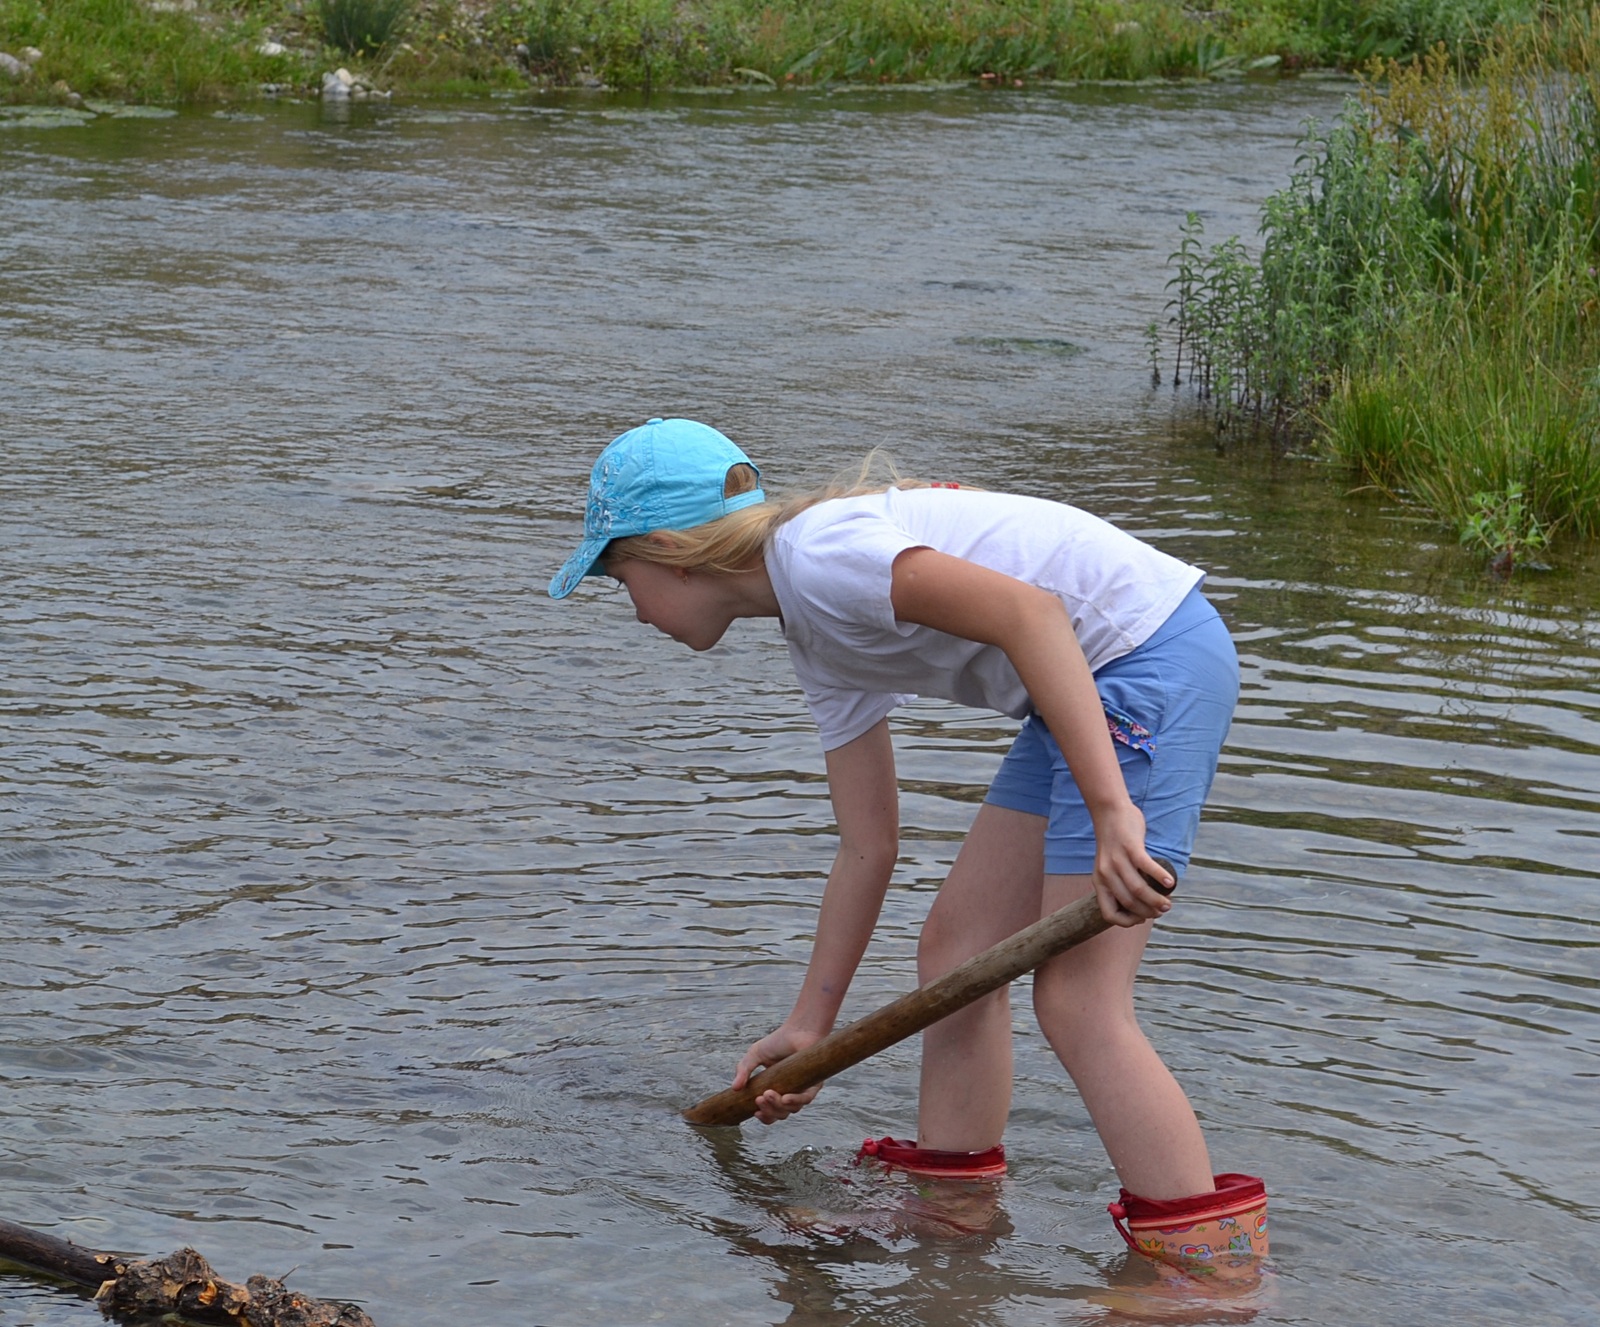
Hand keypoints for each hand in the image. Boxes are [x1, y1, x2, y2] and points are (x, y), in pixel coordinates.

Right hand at [731, 1024, 827, 1124]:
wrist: (798, 1029)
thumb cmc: (778, 1041)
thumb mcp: (754, 1055)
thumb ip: (743, 1070)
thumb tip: (734, 1088)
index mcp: (776, 1090)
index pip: (770, 1112)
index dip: (764, 1116)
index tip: (755, 1112)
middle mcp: (790, 1092)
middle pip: (780, 1114)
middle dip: (768, 1111)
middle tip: (759, 1098)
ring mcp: (802, 1089)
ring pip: (792, 1110)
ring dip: (778, 1106)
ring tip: (768, 1094)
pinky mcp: (814, 1084)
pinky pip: (806, 1099)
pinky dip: (795, 1101)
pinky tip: (785, 1098)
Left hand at [1091, 802, 1173, 926]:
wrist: (1109, 812)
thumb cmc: (1115, 842)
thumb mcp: (1109, 866)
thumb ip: (1120, 882)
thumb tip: (1141, 903)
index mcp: (1099, 882)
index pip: (1109, 913)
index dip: (1127, 921)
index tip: (1142, 919)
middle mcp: (1106, 874)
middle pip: (1129, 903)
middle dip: (1148, 912)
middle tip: (1162, 911)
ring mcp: (1117, 860)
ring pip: (1138, 889)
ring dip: (1156, 900)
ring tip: (1168, 903)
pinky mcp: (1130, 847)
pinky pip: (1146, 867)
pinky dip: (1160, 877)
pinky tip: (1171, 883)